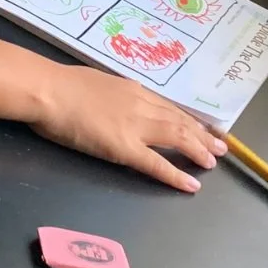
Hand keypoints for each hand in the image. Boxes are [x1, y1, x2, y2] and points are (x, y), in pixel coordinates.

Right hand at [30, 65, 226, 190]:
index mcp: (131, 89)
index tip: (202, 125)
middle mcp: (140, 104)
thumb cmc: (58, 86)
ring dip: (198, 150)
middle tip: (221, 146)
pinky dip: (176, 174)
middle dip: (202, 134)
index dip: (187, 118)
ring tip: (213, 162)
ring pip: (177, 137)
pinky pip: (156, 163)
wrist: (47, 90)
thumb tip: (111, 100)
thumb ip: (108, 94)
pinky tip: (192, 185)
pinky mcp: (124, 147)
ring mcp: (135, 126)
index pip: (167, 106)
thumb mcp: (93, 83)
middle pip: (179, 120)